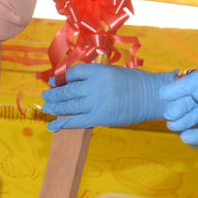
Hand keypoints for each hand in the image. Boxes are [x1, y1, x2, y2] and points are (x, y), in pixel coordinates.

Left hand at [40, 63, 170, 129]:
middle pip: (67, 90)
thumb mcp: (113, 72)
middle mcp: (94, 86)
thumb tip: (74, 85)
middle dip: (54, 94)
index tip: (53, 82)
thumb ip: (94, 78)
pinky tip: (52, 125)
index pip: (72, 74)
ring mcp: (96, 102)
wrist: (153, 97)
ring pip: (69, 106)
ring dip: (55, 107)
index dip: (60, 79)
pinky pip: (76, 121)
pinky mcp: (99, 118)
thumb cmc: (135, 83)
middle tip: (45, 96)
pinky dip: (62, 123)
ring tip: (46, 107)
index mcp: (97, 71)